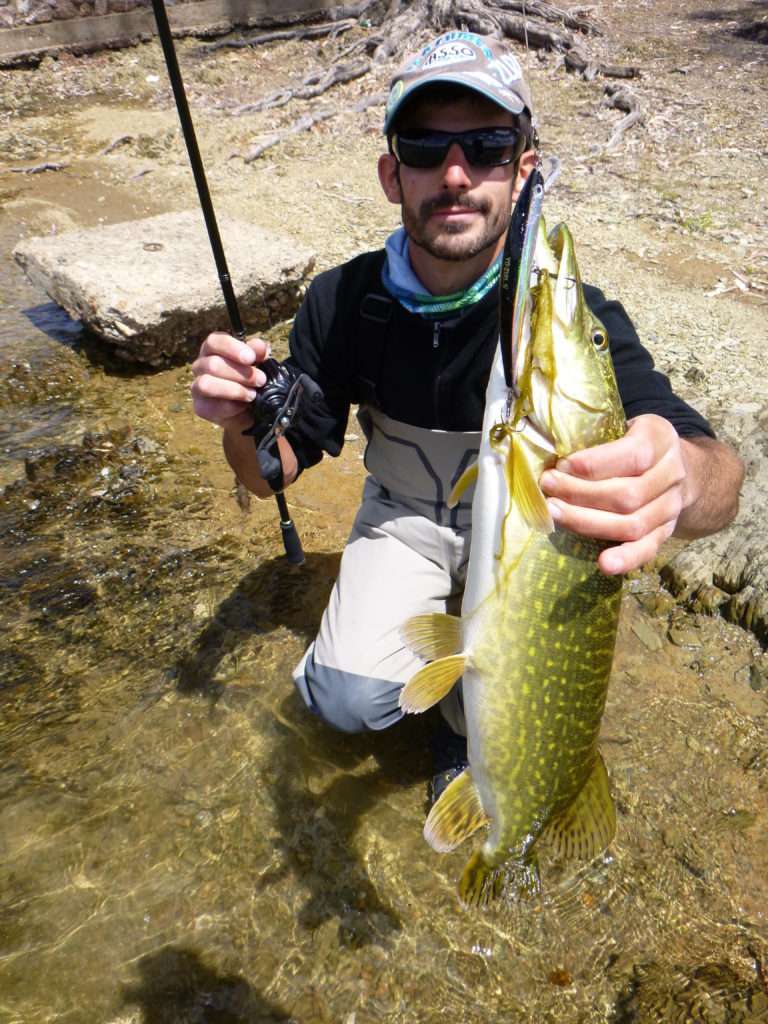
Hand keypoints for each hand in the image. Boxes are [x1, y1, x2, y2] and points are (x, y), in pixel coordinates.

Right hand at [191, 332, 268, 427]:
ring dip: (233, 389)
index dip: (232, 348)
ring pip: (206, 384)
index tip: (251, 358)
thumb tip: (260, 347)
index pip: (214, 342)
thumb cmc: (249, 379)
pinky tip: (244, 405)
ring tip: (252, 394)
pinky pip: (211, 406)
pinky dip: (231, 407)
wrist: (248, 409)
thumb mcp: (257, 363)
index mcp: (213, 349)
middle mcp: (201, 365)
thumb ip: (257, 353)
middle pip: (213, 364)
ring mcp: (197, 387)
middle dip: (241, 373)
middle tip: (261, 380)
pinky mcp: (200, 407)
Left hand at [539, 415, 687, 575]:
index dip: (595, 464)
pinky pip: (648, 548)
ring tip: (555, 514)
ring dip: (589, 523)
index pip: (633, 455)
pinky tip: (604, 563)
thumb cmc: (632, 442)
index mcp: (660, 439)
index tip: (562, 465)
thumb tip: (547, 449)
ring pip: (633, 524)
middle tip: (548, 488)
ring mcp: (671, 506)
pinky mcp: (666, 531)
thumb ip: (595, 434)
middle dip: (581, 494)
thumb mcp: (622, 425)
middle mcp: (672, 474)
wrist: (676, 466)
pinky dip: (626, 558)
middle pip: (627, 494)